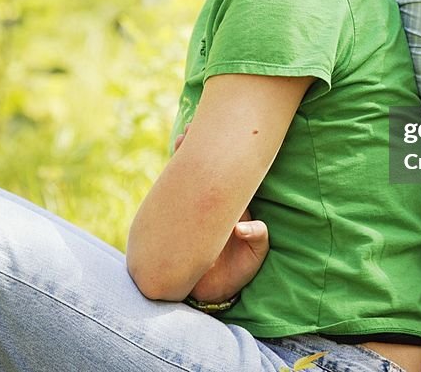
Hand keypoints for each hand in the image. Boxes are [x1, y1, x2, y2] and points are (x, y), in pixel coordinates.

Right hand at [173, 123, 269, 302]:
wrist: (212, 290)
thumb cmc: (236, 270)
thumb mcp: (253, 257)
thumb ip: (256, 240)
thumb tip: (244, 227)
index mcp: (229, 209)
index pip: (227, 178)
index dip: (223, 159)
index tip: (215, 143)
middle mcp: (212, 207)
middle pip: (203, 172)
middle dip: (196, 151)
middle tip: (188, 131)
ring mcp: (193, 213)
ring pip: (186, 181)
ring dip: (182, 161)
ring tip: (180, 140)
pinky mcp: (177, 224)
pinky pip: (171, 200)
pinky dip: (168, 185)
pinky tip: (164, 173)